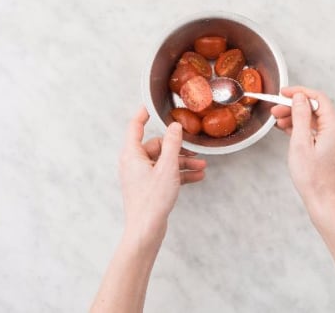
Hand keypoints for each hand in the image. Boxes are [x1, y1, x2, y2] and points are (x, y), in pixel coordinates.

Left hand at [119, 107, 205, 247]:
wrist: (146, 230)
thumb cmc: (152, 200)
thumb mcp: (167, 167)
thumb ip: (172, 144)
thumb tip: (174, 127)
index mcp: (132, 154)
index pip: (135, 126)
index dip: (143, 113)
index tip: (152, 105)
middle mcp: (134, 163)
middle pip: (157, 145)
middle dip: (178, 147)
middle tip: (195, 149)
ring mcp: (141, 176)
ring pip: (164, 161)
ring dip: (183, 162)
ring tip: (201, 165)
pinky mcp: (148, 187)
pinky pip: (165, 174)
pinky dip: (179, 174)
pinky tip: (197, 176)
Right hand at [271, 87, 334, 218]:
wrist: (325, 203)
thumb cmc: (312, 179)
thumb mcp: (300, 143)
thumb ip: (300, 116)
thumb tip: (300, 97)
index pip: (318, 99)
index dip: (299, 93)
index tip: (283, 93)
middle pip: (317, 109)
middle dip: (295, 107)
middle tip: (276, 110)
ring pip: (316, 120)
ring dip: (297, 118)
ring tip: (278, 122)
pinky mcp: (334, 148)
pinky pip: (318, 131)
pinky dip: (303, 128)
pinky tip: (289, 130)